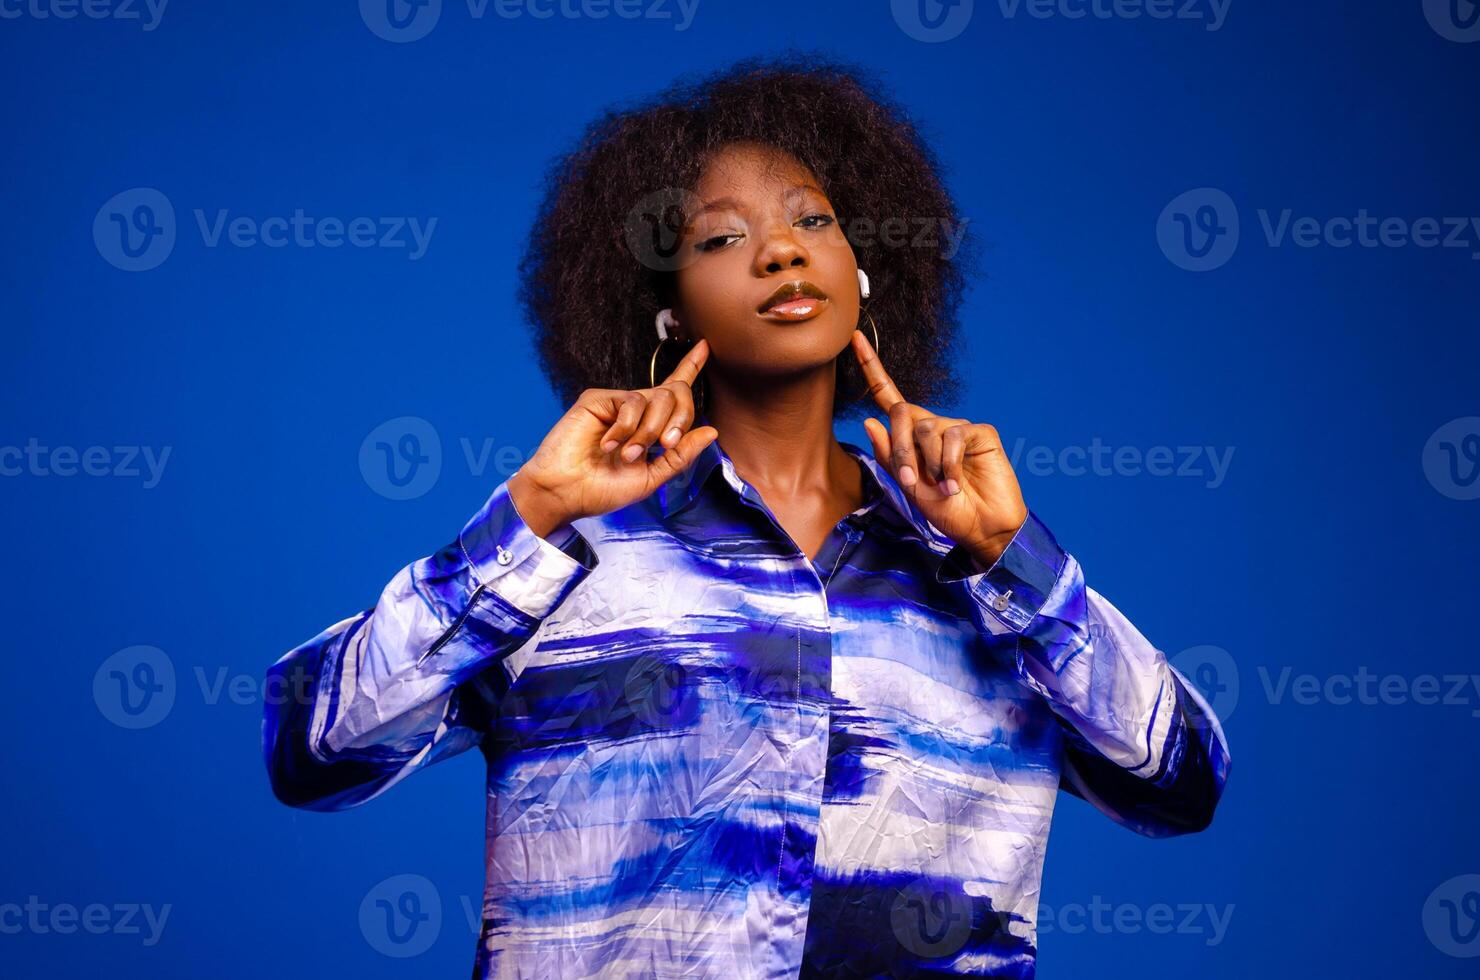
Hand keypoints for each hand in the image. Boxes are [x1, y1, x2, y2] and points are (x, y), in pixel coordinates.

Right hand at [508, 339, 718, 537]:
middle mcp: (636, 411)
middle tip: (664, 446)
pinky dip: (627, 428)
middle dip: (679, 420)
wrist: (567, 493)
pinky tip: (609, 444)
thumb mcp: (652, 478)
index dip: (690, 367)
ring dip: (649, 431)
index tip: (704, 345)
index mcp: (650, 427)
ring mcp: (617, 403)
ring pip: (658, 398)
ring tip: (628, 455)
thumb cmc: (604, 490)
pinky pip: (632, 403)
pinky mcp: (598, 399)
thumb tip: (711, 431)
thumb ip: (681, 455)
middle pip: (676, 393)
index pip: (674, 392)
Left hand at [852, 329, 1028, 565]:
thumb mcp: (909, 488)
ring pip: (926, 427)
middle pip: (902, 411)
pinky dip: (948, 464)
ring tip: (941, 487)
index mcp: (911, 438)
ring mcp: (957, 428)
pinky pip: (953, 436)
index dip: (871, 368)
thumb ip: (889, 456)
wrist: (981, 529)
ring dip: (926, 463)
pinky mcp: (980, 433)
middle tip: (909, 478)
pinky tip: (955, 484)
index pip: (888, 397)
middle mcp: (933, 427)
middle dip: (898, 446)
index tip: (855, 338)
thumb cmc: (946, 511)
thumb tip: (870, 421)